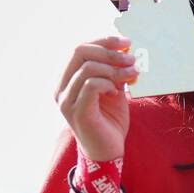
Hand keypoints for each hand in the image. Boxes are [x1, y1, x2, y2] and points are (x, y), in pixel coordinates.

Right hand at [55, 36, 138, 161]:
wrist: (109, 151)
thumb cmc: (110, 120)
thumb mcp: (113, 88)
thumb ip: (113, 70)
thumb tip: (125, 49)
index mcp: (67, 79)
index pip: (80, 48)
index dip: (104, 41)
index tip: (126, 42)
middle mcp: (61, 88)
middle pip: (79, 51)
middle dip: (109, 51)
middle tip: (131, 59)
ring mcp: (66, 100)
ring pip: (87, 68)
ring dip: (114, 68)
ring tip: (132, 76)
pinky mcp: (77, 112)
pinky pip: (90, 85)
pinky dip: (107, 83)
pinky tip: (117, 92)